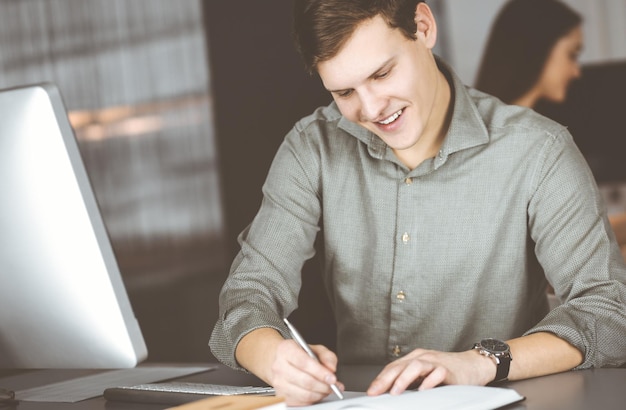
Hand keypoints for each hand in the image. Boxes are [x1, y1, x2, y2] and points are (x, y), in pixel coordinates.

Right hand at [269, 339, 343, 405]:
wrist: (279, 360)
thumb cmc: (298, 354)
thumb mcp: (314, 348)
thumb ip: (326, 356)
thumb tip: (331, 369)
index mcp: (286, 350)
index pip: (304, 363)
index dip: (320, 372)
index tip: (332, 378)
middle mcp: (279, 366)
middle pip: (305, 381)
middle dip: (324, 385)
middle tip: (334, 385)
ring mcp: (278, 383)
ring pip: (304, 394)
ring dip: (320, 394)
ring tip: (327, 389)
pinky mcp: (281, 395)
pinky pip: (301, 402)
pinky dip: (313, 399)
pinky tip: (317, 393)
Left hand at [367, 348, 494, 395]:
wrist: (474, 364)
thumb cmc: (449, 370)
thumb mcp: (425, 372)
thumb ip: (410, 380)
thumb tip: (391, 392)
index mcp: (415, 358)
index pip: (393, 367)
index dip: (380, 379)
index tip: (371, 391)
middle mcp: (423, 357)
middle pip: (400, 365)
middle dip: (385, 380)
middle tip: (376, 392)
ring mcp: (436, 362)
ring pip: (416, 366)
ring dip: (403, 379)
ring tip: (395, 392)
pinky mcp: (449, 370)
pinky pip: (438, 374)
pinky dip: (429, 382)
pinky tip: (423, 391)